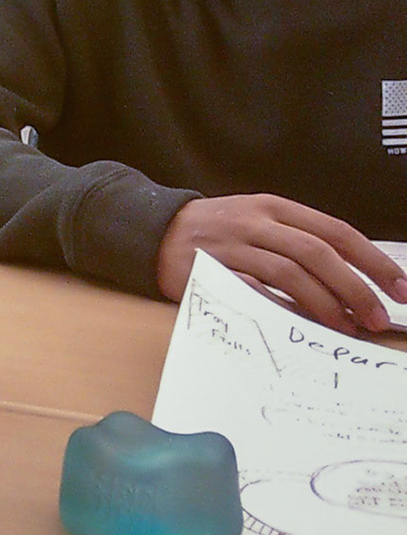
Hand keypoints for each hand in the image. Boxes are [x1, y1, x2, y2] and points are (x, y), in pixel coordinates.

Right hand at [157, 193, 406, 334]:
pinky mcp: (211, 271)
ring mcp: (232, 247)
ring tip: (347, 328)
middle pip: (318, 254)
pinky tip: (303, 326)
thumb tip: (351, 278)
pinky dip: (284, 310)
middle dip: (356, 289)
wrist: (152, 230)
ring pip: (291, 274)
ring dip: (326, 305)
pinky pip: (256, 292)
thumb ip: (296, 240)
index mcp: (273, 206)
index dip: (373, 260)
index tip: (400, 288)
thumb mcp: (256, 220)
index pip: (335, 231)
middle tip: (377, 318)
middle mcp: (255, 222)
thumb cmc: (215, 232)